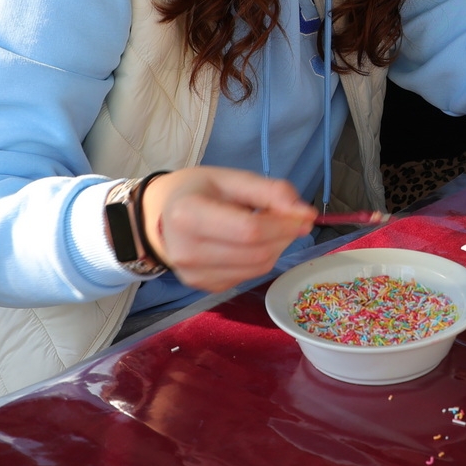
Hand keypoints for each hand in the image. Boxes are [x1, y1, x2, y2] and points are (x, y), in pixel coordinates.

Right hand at [139, 167, 316, 295]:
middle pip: (257, 253)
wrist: (161, 215)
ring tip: (268, 227)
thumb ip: (270, 191)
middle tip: (289, 217)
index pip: (249, 230)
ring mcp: (194, 275)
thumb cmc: (197, 190)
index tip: (304, 214)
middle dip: (285, 236)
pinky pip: (248, 277)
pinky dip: (260, 259)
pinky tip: (249, 243)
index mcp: (187, 216)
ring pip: (258, 268)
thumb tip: (305, 213)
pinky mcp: (204, 288)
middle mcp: (187, 252)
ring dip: (276, 248)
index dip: (284, 224)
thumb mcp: (231, 178)